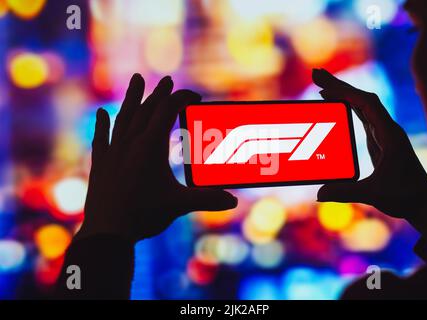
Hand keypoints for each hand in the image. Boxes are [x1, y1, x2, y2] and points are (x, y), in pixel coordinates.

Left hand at [76, 74, 237, 241]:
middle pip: (146, 109)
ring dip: (133, 98)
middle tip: (167, 81)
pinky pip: (101, 137)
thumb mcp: (179, 205)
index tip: (194, 96)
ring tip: (137, 80)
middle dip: (159, 93)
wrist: (108, 231)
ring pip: (124, 117)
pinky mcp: (101, 163)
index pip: (168, 111)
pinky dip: (102, 123)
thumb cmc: (144, 215)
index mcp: (151, 146)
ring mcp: (113, 151)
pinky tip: (101, 112)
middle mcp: (131, 143)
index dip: (182, 98)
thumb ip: (207, 199)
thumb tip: (233, 200)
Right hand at [312, 68, 426, 234]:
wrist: (423, 204)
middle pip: (362, 98)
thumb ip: (345, 192)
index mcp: (389, 134)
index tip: (324, 85)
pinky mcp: (379, 141)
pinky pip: (362, 117)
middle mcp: (387, 129)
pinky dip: (348, 107)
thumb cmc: (405, 196)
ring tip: (321, 86)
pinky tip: (336, 104)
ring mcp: (384, 134)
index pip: (366, 103)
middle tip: (317, 74)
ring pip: (362, 105)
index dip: (344, 92)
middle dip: (339, 85)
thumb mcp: (373, 193)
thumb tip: (319, 193)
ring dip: (343, 93)